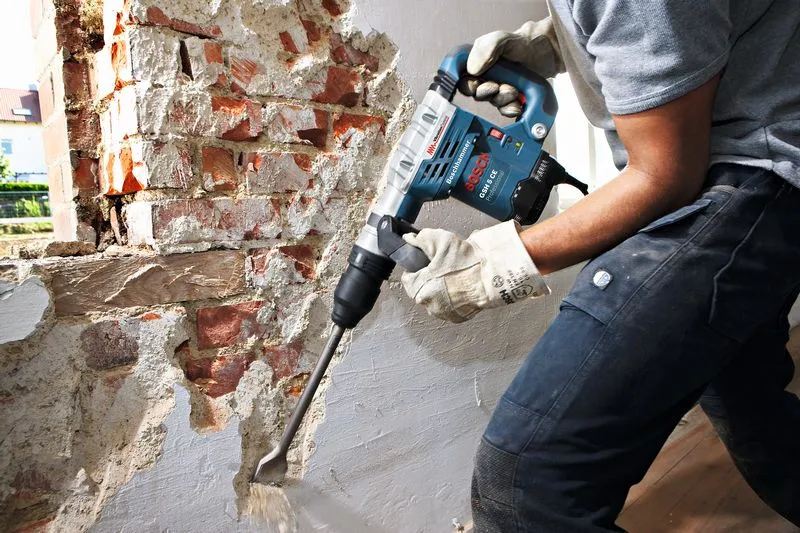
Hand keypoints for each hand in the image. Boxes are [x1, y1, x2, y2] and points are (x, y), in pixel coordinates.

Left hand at [401, 221, 549, 322]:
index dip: (416, 268)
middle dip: (428, 279)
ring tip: (453, 277)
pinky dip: (451, 298)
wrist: (491, 278)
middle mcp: (429, 304)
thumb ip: (421, 239)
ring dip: (439, 289)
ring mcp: (443, 313)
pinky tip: (460, 287)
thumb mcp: (441, 241)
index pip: (407, 278)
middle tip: (442, 268)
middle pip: (420, 289)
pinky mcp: (456, 317)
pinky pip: (448, 306)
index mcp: (419, 288)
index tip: (425, 264)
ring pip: (434, 298)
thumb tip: (410, 239)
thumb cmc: (467, 262)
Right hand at [460, 18, 564, 117]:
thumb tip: (472, 69)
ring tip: (514, 90)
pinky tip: (517, 104)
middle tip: (496, 87)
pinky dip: (510, 109)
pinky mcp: (511, 98)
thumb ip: (485, 48)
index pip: (462, 79)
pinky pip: (505, 110)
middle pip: (476, 93)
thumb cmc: (523, 43)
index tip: (476, 84)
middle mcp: (486, 77)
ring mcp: (499, 88)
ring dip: (502, 99)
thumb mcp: (502, 39)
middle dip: (487, 93)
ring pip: (492, 102)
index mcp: (478, 63)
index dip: (467, 85)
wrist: (546, 52)